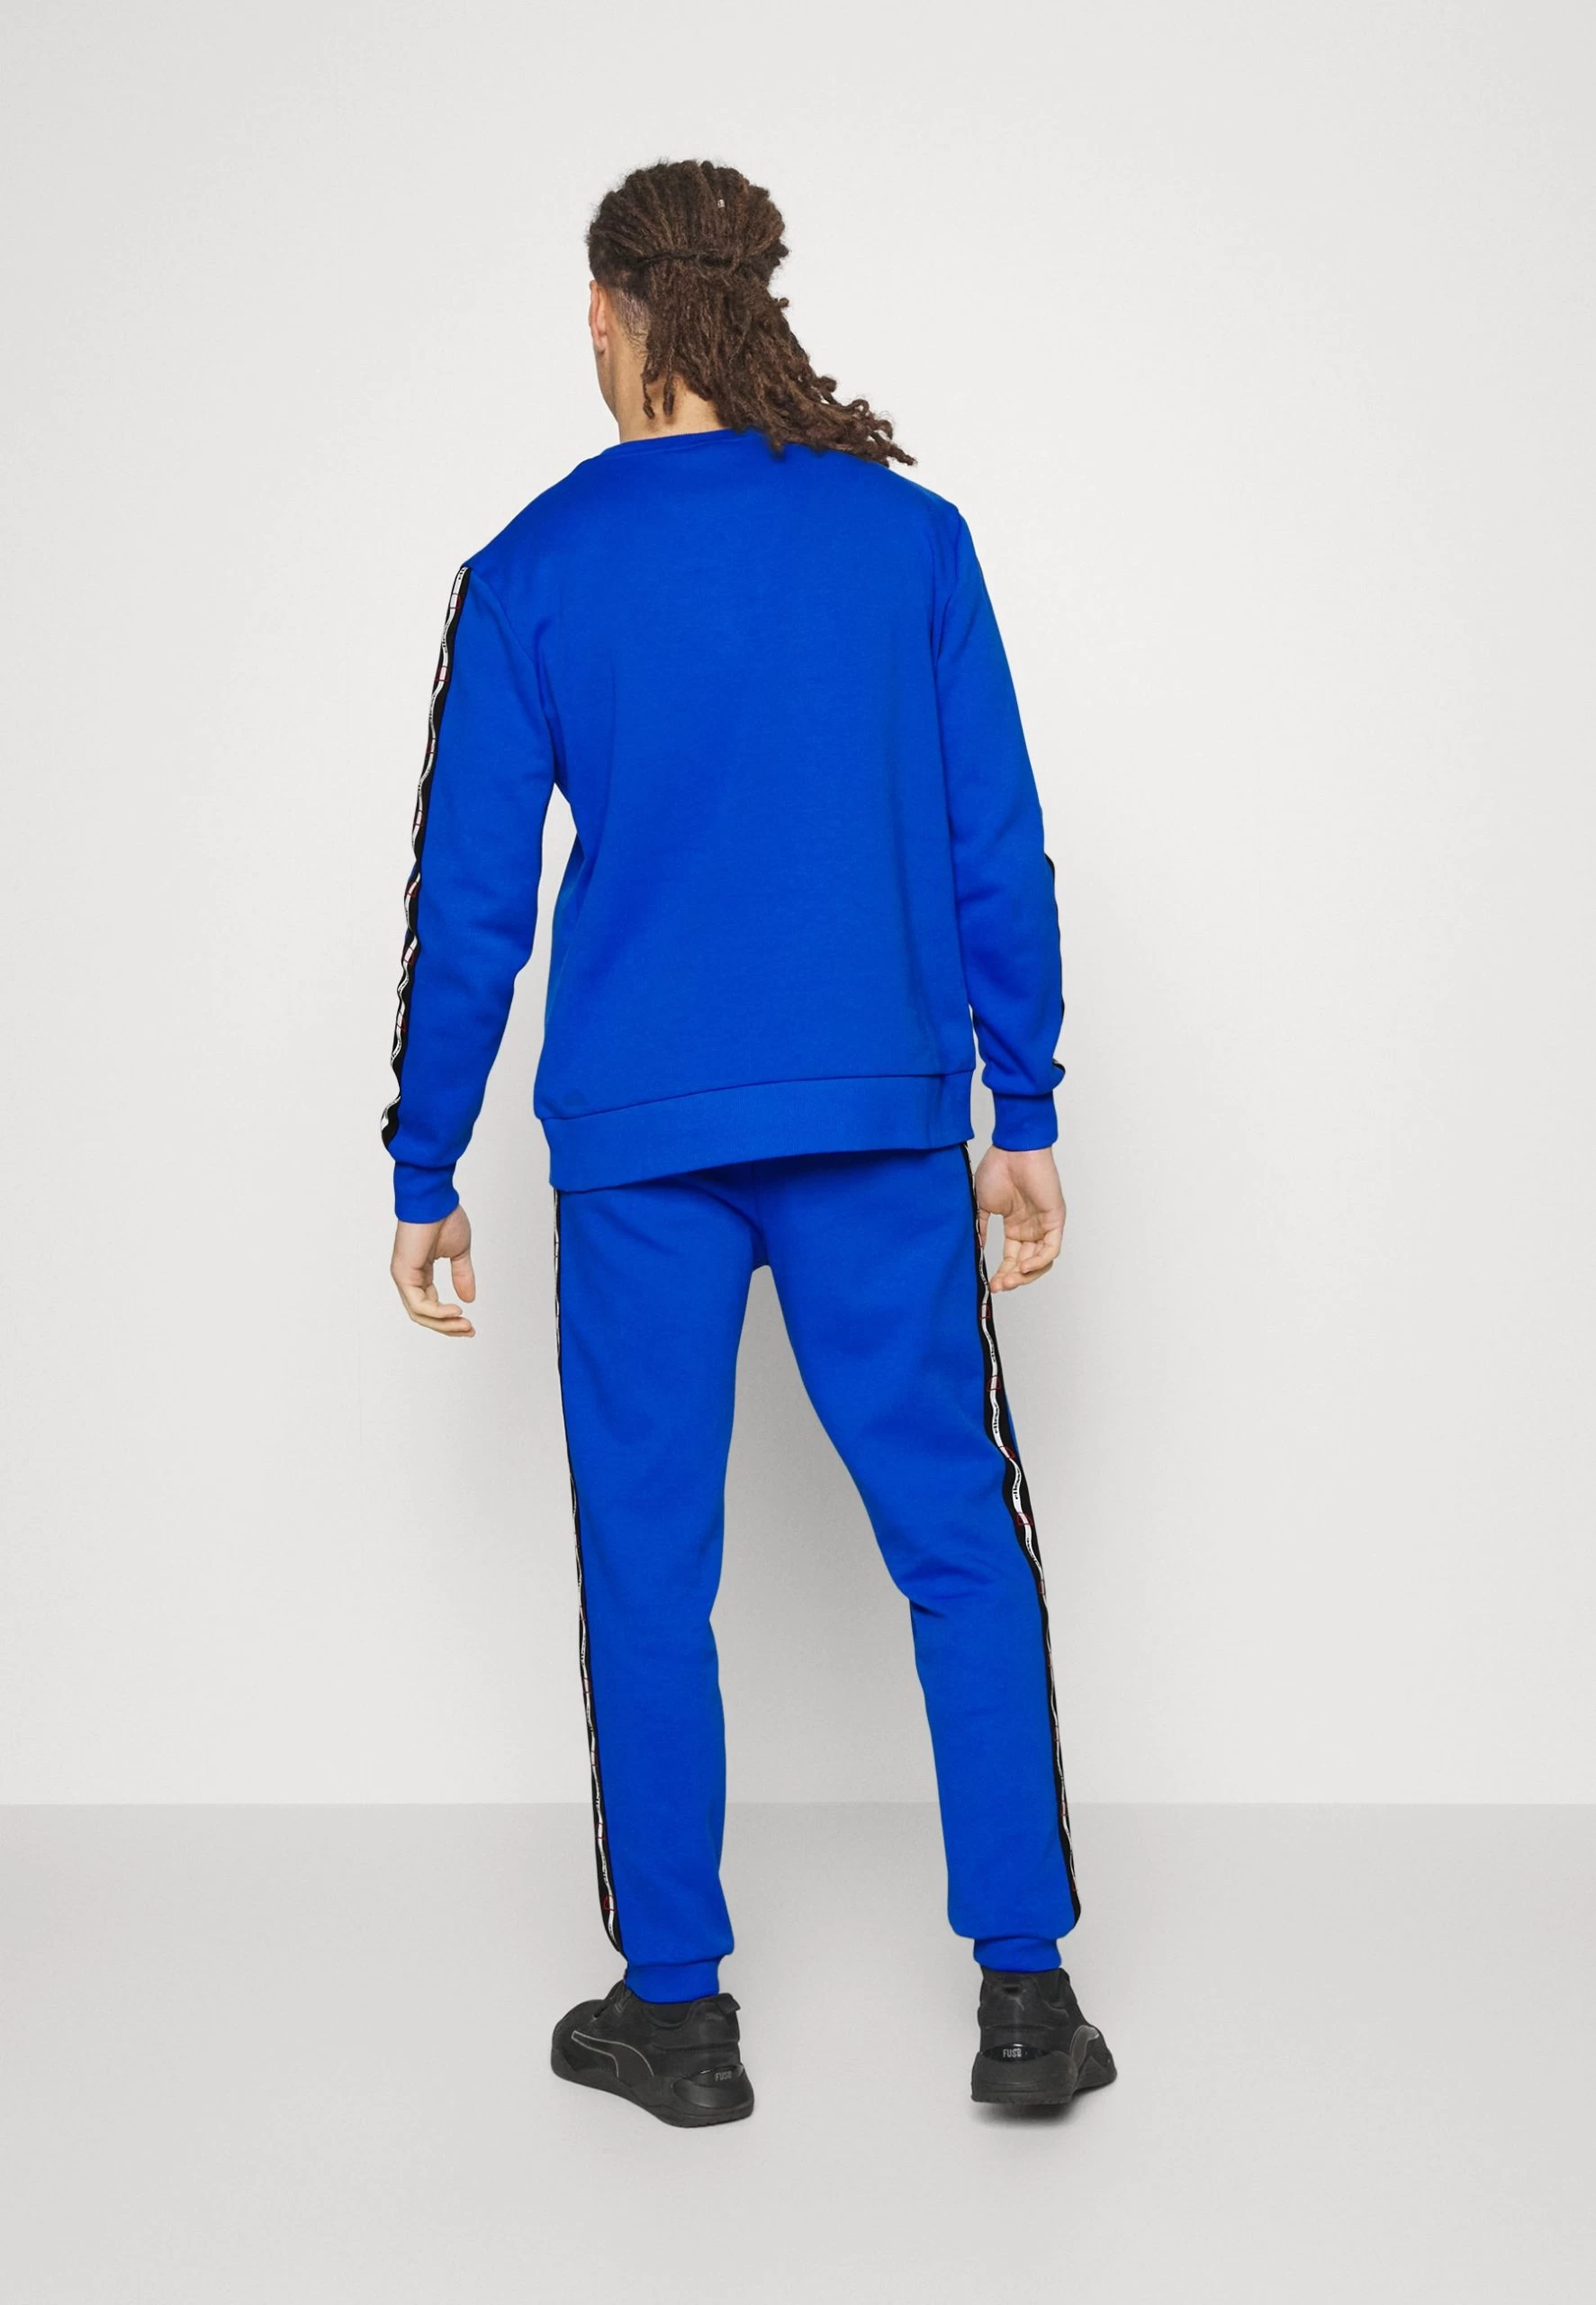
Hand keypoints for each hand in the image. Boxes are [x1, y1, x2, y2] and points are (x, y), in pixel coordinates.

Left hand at [390, 1204, 476, 1337]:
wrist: (434, 1199)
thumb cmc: (444, 1218)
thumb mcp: (458, 1253)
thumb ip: (462, 1275)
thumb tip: (469, 1299)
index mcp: (419, 1273)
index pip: (430, 1305)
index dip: (450, 1319)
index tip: (470, 1324)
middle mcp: (409, 1277)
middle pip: (424, 1315)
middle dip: (448, 1327)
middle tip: (469, 1331)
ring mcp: (404, 1276)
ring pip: (420, 1314)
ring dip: (444, 1323)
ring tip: (464, 1324)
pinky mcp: (403, 1274)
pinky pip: (419, 1304)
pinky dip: (437, 1312)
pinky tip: (455, 1311)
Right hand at [973, 1146, 1065, 1291]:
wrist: (1012, 1150)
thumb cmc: (997, 1169)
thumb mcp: (983, 1204)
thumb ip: (981, 1227)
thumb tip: (977, 1248)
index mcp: (1015, 1226)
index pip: (1011, 1258)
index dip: (1001, 1273)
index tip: (989, 1284)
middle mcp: (1031, 1228)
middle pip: (1025, 1263)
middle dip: (1012, 1278)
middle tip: (998, 1286)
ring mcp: (1044, 1224)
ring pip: (1040, 1261)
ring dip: (1025, 1274)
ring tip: (1008, 1279)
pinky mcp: (1055, 1219)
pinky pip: (1051, 1248)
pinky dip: (1038, 1261)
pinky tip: (1022, 1266)